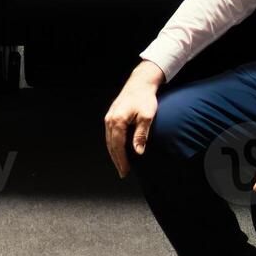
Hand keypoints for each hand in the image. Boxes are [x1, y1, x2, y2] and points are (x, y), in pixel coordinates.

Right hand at [104, 61, 165, 177]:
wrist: (140, 83)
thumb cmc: (145, 98)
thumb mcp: (146, 117)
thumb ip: (141, 135)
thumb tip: (138, 152)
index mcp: (117, 121)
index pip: (117, 146)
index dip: (121, 160)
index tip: (125, 171)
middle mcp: (110, 120)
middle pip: (111, 145)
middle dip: (117, 160)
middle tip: (123, 172)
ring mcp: (109, 118)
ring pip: (109, 141)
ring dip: (114, 154)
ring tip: (121, 164)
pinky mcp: (111, 116)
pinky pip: (110, 135)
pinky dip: (113, 145)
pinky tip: (118, 150)